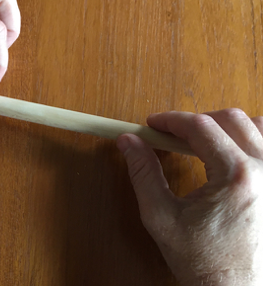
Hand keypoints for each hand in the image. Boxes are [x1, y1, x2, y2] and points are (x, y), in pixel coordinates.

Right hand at [117, 109, 262, 285]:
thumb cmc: (203, 260)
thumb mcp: (161, 216)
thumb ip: (143, 173)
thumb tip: (129, 143)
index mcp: (235, 176)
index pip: (201, 126)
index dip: (171, 120)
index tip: (153, 124)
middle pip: (230, 119)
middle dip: (195, 121)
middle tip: (171, 135)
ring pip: (258, 125)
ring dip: (228, 126)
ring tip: (203, 142)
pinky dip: (252, 139)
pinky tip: (233, 152)